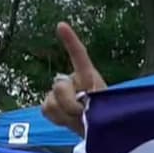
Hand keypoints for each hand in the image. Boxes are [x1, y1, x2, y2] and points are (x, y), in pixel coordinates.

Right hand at [41, 22, 106, 137]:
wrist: (96, 127)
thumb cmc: (105, 113)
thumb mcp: (106, 107)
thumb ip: (94, 102)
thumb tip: (77, 103)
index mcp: (88, 75)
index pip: (79, 55)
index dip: (70, 40)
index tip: (60, 25)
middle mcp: (71, 79)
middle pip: (60, 86)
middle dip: (70, 103)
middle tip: (82, 112)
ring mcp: (58, 91)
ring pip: (51, 101)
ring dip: (65, 113)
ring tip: (78, 118)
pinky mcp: (50, 104)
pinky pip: (47, 109)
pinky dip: (57, 118)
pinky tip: (67, 119)